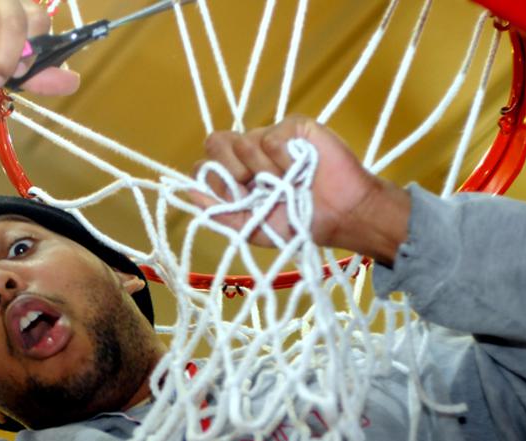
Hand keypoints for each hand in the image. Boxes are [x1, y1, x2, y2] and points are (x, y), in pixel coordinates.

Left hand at [192, 116, 409, 264]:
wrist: (339, 215)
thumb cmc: (296, 224)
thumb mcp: (250, 228)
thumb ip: (218, 212)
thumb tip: (187, 193)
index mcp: (234, 177)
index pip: (203, 164)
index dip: (212, 180)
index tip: (233, 197)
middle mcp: (248, 154)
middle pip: (215, 142)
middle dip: (230, 170)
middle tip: (255, 187)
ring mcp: (269, 137)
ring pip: (243, 141)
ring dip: (265, 171)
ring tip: (288, 183)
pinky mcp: (292, 127)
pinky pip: (270, 137)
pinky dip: (283, 160)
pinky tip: (300, 169)